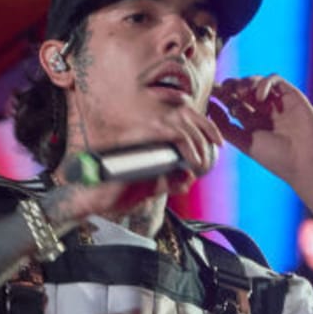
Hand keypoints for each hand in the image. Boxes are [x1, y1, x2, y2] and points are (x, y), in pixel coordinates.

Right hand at [48, 103, 222, 226]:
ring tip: (202, 162)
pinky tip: (193, 162)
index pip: (178, 119)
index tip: (217, 141)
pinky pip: (172, 134)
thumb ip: (168, 182)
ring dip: (197, 142)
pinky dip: (188, 147)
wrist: (95, 198)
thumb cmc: (117, 193)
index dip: (202, 125)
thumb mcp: (150, 188)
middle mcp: (144, 129)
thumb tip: (188, 179)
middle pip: (183, 115)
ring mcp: (141, 131)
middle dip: (206, 129)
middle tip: (217, 147)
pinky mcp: (139, 138)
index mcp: (147, 136)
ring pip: (181, 124)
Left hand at [209, 77, 312, 197]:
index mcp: (251, 125)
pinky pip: (275, 80)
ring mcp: (277, 103)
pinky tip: (259, 96)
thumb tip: (208, 109)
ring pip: (257, 82)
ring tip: (240, 91)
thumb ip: (226, 126)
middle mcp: (263, 113)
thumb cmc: (276, 158)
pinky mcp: (291, 95)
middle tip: (222, 89)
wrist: (305, 161)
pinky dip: (264, 83)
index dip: (221, 97)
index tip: (210, 95)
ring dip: (245, 83)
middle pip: (243, 91)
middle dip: (231, 87)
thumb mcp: (245, 143)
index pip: (233, 104)